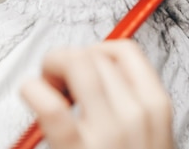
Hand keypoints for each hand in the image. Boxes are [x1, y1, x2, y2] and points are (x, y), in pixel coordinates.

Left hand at [20, 40, 173, 148]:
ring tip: (46, 86)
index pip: (124, 52)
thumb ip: (130, 106)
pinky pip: (51, 105)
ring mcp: (108, 133)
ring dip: (51, 67)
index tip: (83, 63)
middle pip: (95, 55)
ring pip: (75, 65)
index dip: (96, 50)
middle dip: (68, 57)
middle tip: (57, 77)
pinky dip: (33, 91)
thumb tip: (93, 77)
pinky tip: (33, 97)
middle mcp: (135, 114)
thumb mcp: (151, 138)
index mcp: (155, 107)